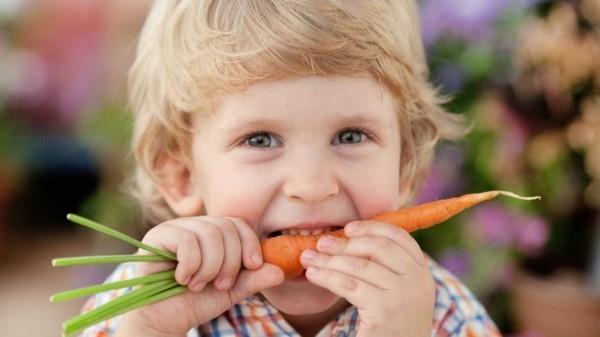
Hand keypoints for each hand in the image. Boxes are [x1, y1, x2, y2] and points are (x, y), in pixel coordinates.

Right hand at [116, 216, 284, 336]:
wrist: (165, 319)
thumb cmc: (197, 302)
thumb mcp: (232, 290)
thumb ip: (254, 279)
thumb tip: (280, 271)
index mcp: (214, 233)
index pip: (239, 223)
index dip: (250, 243)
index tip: (253, 267)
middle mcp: (195, 225)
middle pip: (226, 228)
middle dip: (230, 262)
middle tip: (220, 285)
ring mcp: (176, 227)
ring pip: (208, 234)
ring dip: (210, 267)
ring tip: (199, 285)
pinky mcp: (157, 236)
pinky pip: (186, 240)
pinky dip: (191, 265)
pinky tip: (182, 279)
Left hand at [299, 220, 434, 336]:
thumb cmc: (391, 328)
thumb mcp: (398, 293)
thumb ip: (385, 269)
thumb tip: (347, 238)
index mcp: (423, 273)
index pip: (400, 238)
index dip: (373, 228)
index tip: (348, 228)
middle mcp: (418, 282)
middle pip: (379, 248)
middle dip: (346, 243)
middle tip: (321, 243)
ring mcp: (404, 296)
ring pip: (359, 266)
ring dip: (329, 260)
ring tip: (308, 258)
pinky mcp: (385, 311)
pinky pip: (349, 285)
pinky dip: (327, 276)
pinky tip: (313, 275)